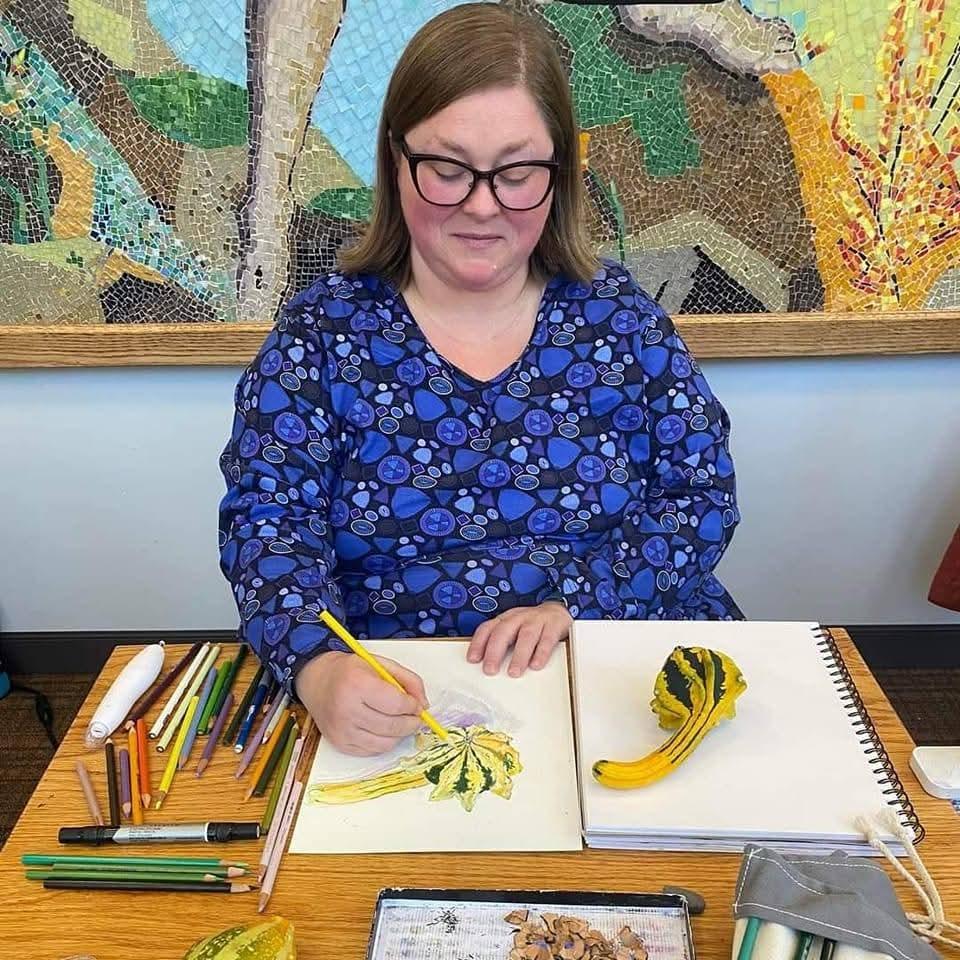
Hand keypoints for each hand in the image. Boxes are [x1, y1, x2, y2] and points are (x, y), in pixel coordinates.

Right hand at [295, 651, 427, 755]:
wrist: (315, 681)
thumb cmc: (350, 671)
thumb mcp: (380, 664)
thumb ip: (408, 680)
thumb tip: (424, 704)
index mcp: (357, 684)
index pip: (396, 704)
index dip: (413, 706)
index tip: (417, 705)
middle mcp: (347, 709)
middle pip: (392, 726)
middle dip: (411, 723)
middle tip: (416, 718)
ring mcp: (341, 730)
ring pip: (384, 743)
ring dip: (399, 735)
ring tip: (400, 723)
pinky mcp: (339, 743)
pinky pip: (371, 751)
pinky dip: (383, 742)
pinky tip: (384, 730)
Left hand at [466, 601, 571, 676]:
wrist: (558, 611)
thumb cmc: (531, 625)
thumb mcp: (513, 630)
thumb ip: (502, 644)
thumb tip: (485, 665)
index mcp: (506, 619)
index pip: (488, 628)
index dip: (478, 643)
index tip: (472, 659)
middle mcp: (519, 618)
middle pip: (504, 631)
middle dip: (495, 651)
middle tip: (490, 670)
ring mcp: (537, 620)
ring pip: (526, 635)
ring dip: (519, 655)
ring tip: (514, 672)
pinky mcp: (554, 625)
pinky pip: (547, 639)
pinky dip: (542, 652)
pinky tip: (536, 665)